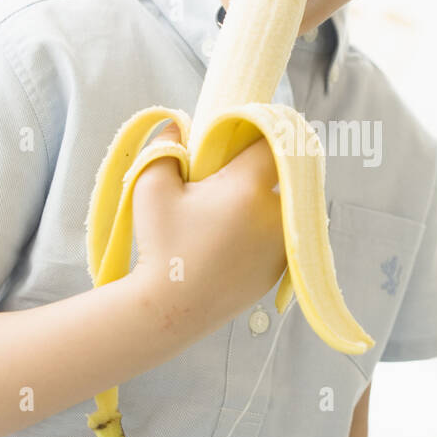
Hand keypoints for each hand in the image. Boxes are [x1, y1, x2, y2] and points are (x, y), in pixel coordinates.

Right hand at [129, 122, 287, 337]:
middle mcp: (275, 214)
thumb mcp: (151, 187)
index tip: (244, 133)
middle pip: (284, 172)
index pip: (272, 141)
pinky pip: (283, 233)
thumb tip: (179, 127)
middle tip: (234, 170)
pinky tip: (239, 231)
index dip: (261, 130)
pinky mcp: (281, 267)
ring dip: (267, 198)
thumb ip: (166, 146)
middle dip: (263, 167)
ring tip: (233, 205)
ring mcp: (283, 244)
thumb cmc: (160, 246)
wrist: (170, 309)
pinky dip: (268, 226)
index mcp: (247, 188)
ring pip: (285, 203)